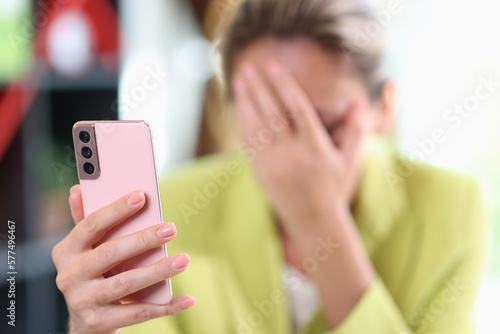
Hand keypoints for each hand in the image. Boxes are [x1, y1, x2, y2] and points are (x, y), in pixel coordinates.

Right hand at [52, 185, 195, 333]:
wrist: (85, 320)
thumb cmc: (92, 272)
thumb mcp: (84, 248)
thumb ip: (85, 220)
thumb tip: (78, 189)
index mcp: (66, 251)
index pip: (91, 225)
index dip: (116, 210)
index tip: (142, 196)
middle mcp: (69, 277)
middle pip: (110, 253)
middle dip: (143, 239)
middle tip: (171, 228)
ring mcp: (83, 301)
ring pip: (125, 284)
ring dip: (158, 271)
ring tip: (183, 260)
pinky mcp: (100, 323)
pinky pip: (138, 313)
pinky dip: (166, 307)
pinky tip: (187, 299)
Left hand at [232, 61, 374, 327]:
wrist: (313, 220)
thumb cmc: (335, 188)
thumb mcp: (351, 160)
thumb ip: (357, 131)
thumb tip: (359, 103)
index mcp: (315, 147)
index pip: (297, 107)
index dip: (284, 84)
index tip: (272, 66)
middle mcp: (292, 153)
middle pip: (272, 112)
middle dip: (259, 87)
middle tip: (248, 67)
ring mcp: (273, 163)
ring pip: (255, 125)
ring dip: (245, 101)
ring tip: (239, 80)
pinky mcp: (260, 171)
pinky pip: (248, 141)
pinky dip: (242, 121)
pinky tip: (238, 106)